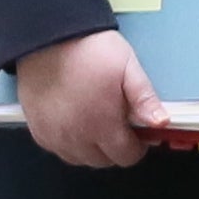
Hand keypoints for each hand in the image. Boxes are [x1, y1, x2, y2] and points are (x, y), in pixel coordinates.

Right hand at [15, 26, 166, 171]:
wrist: (48, 37)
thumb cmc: (88, 49)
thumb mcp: (128, 67)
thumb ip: (145, 98)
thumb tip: (161, 123)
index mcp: (102, 123)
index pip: (126, 156)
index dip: (137, 147)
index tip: (138, 133)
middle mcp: (76, 136)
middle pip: (103, 161)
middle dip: (115, 147)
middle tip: (117, 124)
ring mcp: (54, 135)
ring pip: (80, 158)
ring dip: (92, 148)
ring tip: (97, 123)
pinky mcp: (38, 129)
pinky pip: (58, 150)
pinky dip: (69, 144)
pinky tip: (76, 124)